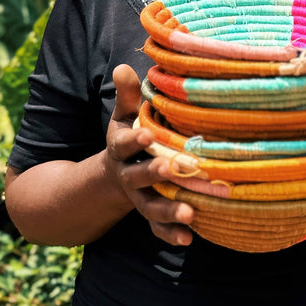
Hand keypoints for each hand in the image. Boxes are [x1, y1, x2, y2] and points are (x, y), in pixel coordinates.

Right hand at [102, 64, 194, 246]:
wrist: (115, 175)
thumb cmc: (130, 136)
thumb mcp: (125, 116)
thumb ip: (127, 95)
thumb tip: (122, 67)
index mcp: (121, 148)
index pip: (126, 144)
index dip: (136, 140)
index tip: (149, 135)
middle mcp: (128, 175)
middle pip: (139, 176)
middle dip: (155, 174)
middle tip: (174, 169)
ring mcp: (139, 197)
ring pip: (151, 206)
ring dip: (169, 210)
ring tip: (190, 214)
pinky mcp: (151, 213)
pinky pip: (158, 227)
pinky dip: (171, 233)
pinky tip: (189, 238)